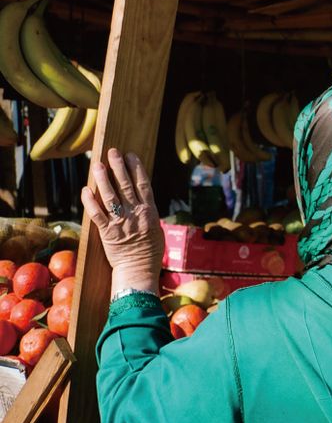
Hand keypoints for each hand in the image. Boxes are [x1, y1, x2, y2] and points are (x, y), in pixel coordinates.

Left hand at [80, 148, 162, 295]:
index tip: (131, 155)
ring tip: (98, 165)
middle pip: (126, 186)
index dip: (136, 169)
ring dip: (103, 179)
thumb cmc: (150, 250)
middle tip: (113, 152)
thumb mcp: (155, 228)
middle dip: (119, 167)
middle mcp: (135, 214)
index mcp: (149, 212)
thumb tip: (142, 198)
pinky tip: (86, 190)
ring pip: (110, 196)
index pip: (143, 185)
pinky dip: (90, 202)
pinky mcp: (107, 233)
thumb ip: (147, 212)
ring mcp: (121, 223)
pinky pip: (97, 214)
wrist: (139, 270)